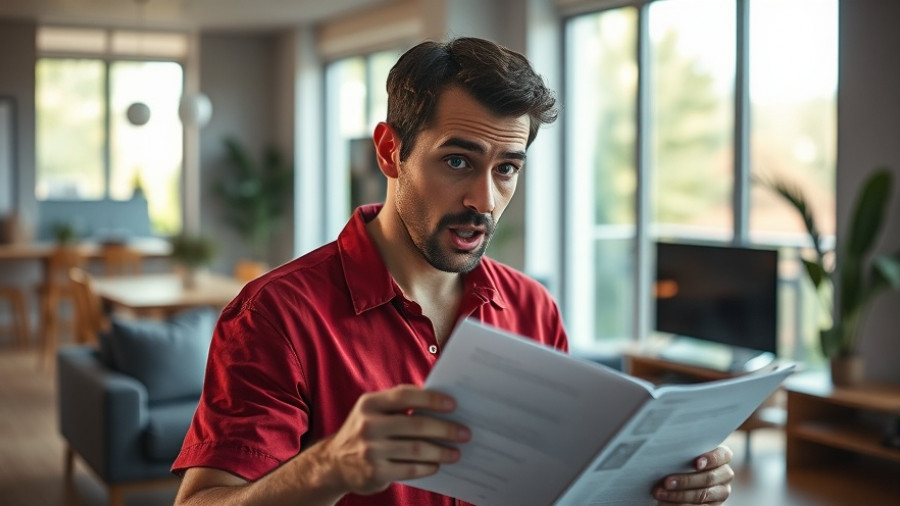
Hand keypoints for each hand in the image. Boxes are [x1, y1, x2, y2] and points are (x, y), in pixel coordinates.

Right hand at [316, 384, 470, 495]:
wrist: (334, 463)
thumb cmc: (365, 431)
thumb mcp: (373, 411)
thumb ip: (399, 404)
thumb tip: (441, 403)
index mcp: (370, 403)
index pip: (405, 396)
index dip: (431, 399)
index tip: (453, 405)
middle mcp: (368, 425)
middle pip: (416, 425)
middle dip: (445, 429)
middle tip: (464, 433)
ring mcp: (370, 450)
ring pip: (417, 449)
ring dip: (441, 451)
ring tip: (456, 452)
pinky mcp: (375, 472)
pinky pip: (410, 469)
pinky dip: (427, 467)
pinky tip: (436, 465)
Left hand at [653, 446, 733, 504]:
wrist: (685, 476)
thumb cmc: (683, 458)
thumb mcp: (686, 452)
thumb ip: (684, 451)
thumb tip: (666, 450)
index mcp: (722, 457)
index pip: (721, 455)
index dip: (710, 459)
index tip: (696, 463)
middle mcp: (725, 474)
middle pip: (709, 478)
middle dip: (686, 481)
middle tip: (666, 482)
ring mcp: (721, 492)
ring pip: (703, 495)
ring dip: (679, 496)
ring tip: (660, 494)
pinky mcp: (713, 505)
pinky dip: (680, 505)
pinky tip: (666, 502)